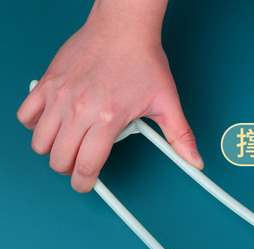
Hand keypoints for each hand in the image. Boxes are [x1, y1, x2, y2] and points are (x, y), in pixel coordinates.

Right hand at [17, 5, 202, 192]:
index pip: (87, 166)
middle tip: (82, 163)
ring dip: (52, 151)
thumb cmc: (143, 61)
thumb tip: (195, 161)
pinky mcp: (47, 83)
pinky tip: (53, 122)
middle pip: (60, 160)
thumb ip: (180, 137)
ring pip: (40, 143)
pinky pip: (25, 114)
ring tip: (68, 145)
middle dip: (70, 170)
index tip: (88, 184)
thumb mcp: (167, 104)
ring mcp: (59, 96)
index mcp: (108, 119)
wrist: (124, 26)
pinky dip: (34, 125)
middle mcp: (79, 109)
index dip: (85, 183)